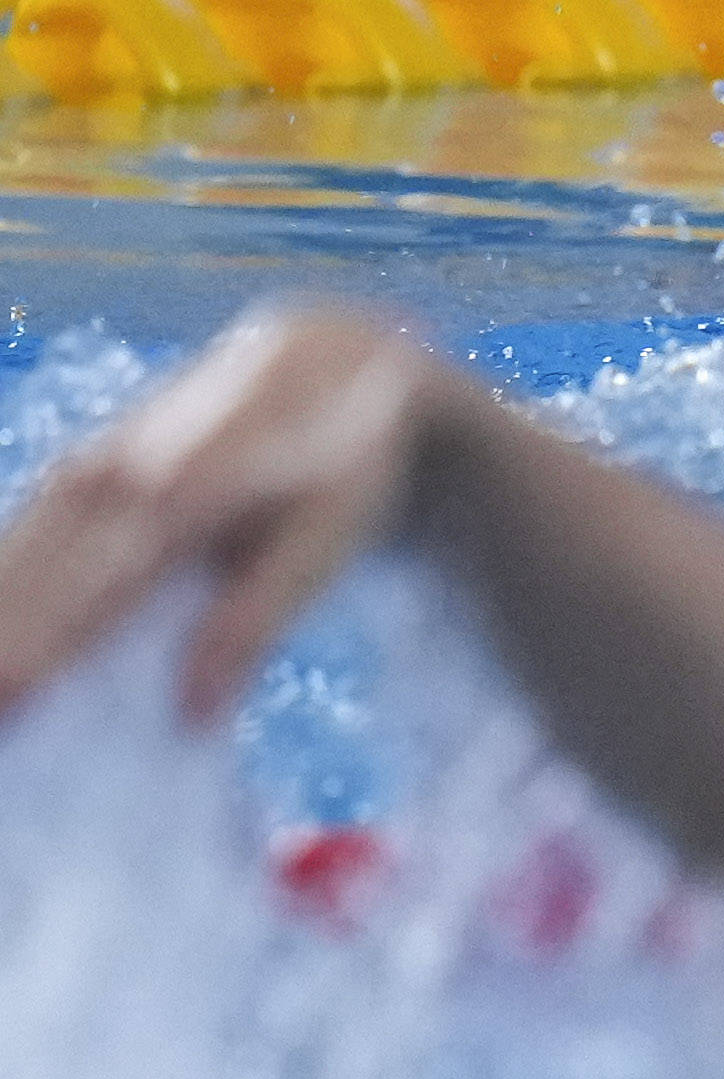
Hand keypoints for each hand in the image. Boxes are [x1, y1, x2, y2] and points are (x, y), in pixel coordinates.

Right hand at [0, 304, 451, 722]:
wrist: (328, 366)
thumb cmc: (335, 472)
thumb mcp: (321, 545)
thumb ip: (253, 623)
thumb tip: (194, 713)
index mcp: (184, 496)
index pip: (98, 591)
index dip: (45, 647)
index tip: (8, 701)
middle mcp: (126, 474)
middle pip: (43, 574)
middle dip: (2, 639)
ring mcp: (100, 461)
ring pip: (24, 546)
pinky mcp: (90, 462)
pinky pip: (33, 522)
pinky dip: (6, 571)